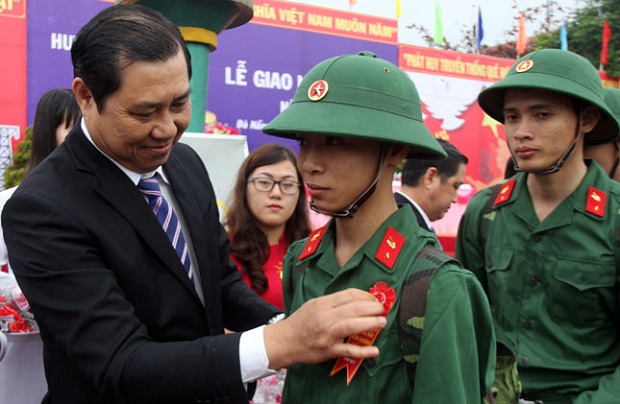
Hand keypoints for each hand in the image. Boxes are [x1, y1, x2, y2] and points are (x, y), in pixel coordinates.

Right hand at [263, 288, 385, 369]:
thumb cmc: (302, 321)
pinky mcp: (328, 350)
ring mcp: (327, 334)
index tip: (375, 299)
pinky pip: (348, 350)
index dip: (366, 296)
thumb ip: (334, 302)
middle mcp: (325, 317)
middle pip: (354, 308)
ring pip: (352, 326)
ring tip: (382, 322)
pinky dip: (363, 351)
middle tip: (383, 310)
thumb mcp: (315, 304)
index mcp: (323, 303)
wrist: (285, 341)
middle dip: (373, 308)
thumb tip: (359, 300)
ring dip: (370, 323)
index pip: (349, 295)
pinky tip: (375, 350)